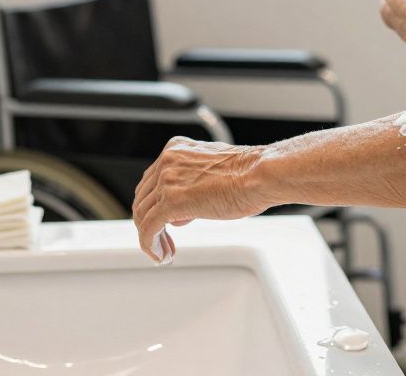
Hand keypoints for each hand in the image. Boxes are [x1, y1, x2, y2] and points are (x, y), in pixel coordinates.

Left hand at [132, 137, 269, 262]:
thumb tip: (184, 210)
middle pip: (143, 198)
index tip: (164, 223)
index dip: (155, 205)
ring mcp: (167, 180)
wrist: (262, 175)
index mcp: (176, 149)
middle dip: (150, 223)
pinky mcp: (172, 202)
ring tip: (163, 252)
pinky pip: (149, 228)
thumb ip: (193, 185)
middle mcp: (167, 161)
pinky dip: (150, 245)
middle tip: (162, 241)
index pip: (151, 181)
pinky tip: (160, 255)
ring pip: (143, 215)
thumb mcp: (213, 172)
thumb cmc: (250, 174)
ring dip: (150, 238)